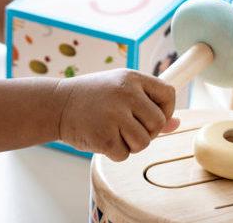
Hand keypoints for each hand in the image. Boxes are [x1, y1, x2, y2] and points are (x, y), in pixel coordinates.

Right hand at [55, 69, 180, 161]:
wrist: (56, 105)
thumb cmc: (91, 97)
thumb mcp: (119, 91)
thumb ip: (147, 104)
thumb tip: (176, 123)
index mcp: (132, 78)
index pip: (168, 94)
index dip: (167, 110)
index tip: (152, 117)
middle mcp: (126, 93)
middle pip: (158, 123)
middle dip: (147, 131)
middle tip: (126, 127)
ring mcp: (115, 115)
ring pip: (144, 142)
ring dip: (130, 144)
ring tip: (112, 131)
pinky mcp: (104, 136)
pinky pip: (124, 154)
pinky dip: (114, 152)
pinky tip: (100, 137)